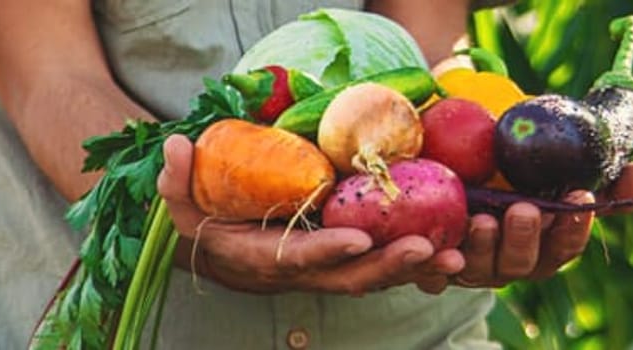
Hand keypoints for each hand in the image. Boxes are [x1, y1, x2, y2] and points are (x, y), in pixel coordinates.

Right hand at [156, 135, 464, 295]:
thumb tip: (178, 145)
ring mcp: (326, 270)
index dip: (327, 250)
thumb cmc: (200, 218)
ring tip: (455, 257)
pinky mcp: (346, 262)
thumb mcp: (179, 201)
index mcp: (260, 257)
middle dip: (388, 267)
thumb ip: (177, 178)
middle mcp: (300, 271)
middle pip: (349, 277)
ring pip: (374, 276)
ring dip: (414, 270)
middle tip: (426, 250)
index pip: (297, 257)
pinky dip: (416, 263)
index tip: (357, 241)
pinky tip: (455, 249)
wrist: (215, 249)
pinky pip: (384, 266)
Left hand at [447, 163, 632, 288]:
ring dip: (485, 246)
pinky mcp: (433, 267)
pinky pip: (432, 274)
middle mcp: (513, 261)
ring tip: (483, 218)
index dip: (574, 225)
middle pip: (525, 262)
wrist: (450, 161)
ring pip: (482, 268)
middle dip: (527, 237)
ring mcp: (473, 266)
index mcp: (547, 243)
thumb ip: (602, 171)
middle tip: (525, 208)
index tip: (579, 194)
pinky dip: (435, 265)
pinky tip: (437, 249)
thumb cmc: (514, 166)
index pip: (567, 244)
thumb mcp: (555, 165)